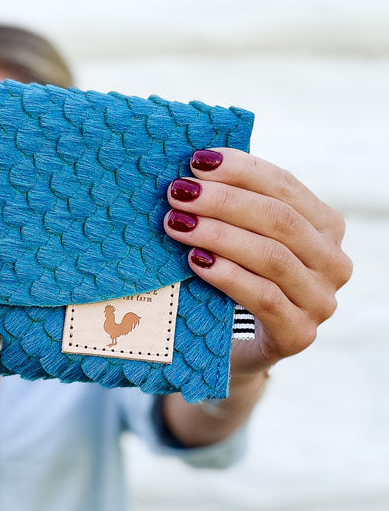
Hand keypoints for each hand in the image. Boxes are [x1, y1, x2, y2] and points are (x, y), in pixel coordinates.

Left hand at [163, 148, 352, 377]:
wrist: (240, 350)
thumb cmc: (239, 282)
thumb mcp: (244, 240)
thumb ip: (237, 208)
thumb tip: (196, 166)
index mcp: (327, 228)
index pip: (285, 187)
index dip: (241, 169)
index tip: (197, 160)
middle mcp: (334, 263)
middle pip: (279, 220)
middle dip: (224, 201)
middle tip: (179, 193)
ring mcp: (321, 302)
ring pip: (272, 257)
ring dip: (219, 235)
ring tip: (177, 224)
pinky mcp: (299, 335)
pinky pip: (263, 297)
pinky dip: (227, 276)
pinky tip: (196, 261)